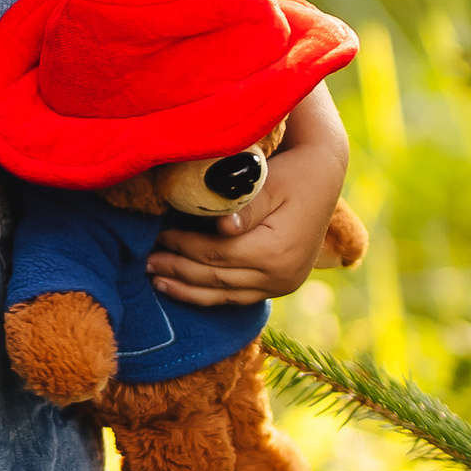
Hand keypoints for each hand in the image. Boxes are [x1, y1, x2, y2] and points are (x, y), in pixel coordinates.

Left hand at [147, 90, 350, 307]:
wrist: (324, 175)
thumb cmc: (291, 172)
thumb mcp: (267, 182)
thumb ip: (244, 207)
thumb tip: (222, 227)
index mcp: (276, 251)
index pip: (215, 254)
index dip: (183, 246)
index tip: (156, 236)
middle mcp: (282, 276)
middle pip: (217, 278)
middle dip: (178, 271)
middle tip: (145, 262)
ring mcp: (283, 285)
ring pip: (226, 296)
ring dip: (189, 290)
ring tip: (157, 281)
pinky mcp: (282, 286)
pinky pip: (239, 298)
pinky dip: (210, 295)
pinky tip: (186, 289)